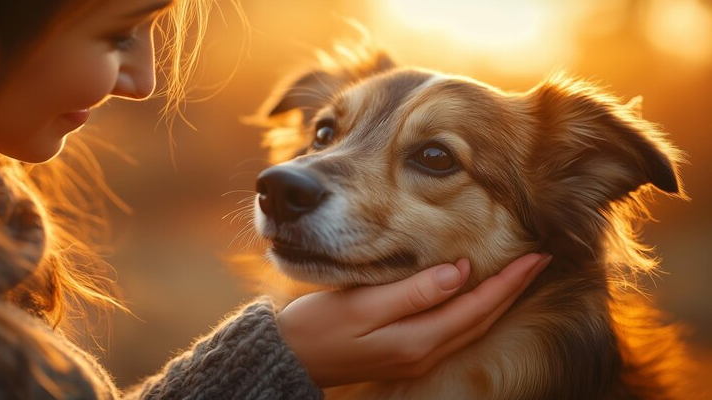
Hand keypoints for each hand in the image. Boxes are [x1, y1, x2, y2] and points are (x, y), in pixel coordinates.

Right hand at [277, 253, 551, 386]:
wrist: (290, 359)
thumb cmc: (318, 327)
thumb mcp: (361, 305)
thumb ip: (412, 292)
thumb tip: (460, 272)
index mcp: (417, 340)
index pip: (476, 307)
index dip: (509, 282)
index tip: (536, 257)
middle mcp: (423, 353)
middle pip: (481, 319)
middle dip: (513, 290)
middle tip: (540, 260)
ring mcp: (415, 357)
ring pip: (470, 326)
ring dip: (497, 300)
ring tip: (517, 275)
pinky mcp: (404, 353)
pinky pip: (453, 330)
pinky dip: (473, 309)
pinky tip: (474, 294)